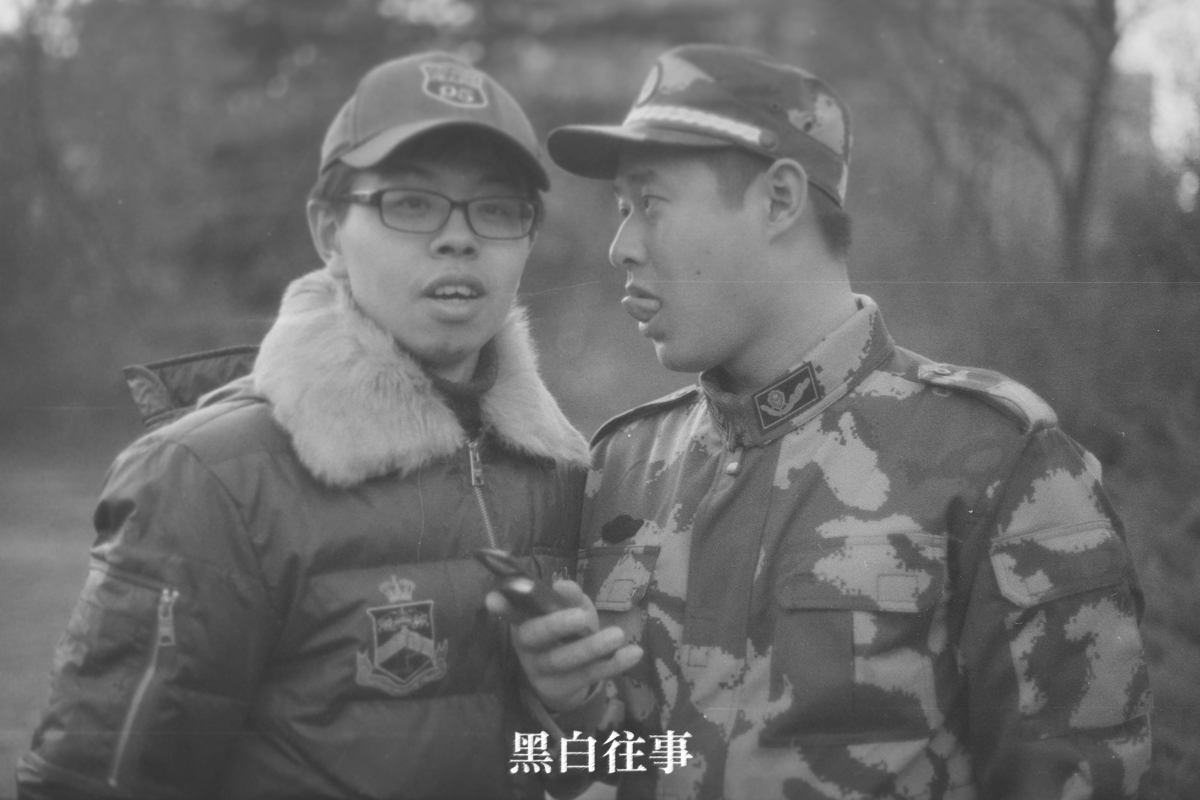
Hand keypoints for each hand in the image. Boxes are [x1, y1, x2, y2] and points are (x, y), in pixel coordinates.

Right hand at [486, 579, 641, 712]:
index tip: (493, 599)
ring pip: (563, 659)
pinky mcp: (558, 690)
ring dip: (591, 647)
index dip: (503, 606)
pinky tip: (634, 653)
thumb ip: (569, 598)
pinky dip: (612, 665)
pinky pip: (586, 676)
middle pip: (535, 635)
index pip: (511, 611)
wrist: (567, 681)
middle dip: (557, 624)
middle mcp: (526, 646)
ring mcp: (539, 671)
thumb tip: (563, 586)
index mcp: (524, 621)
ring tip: (618, 635)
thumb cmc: (567, 635)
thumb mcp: (569, 612)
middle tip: (583, 617)